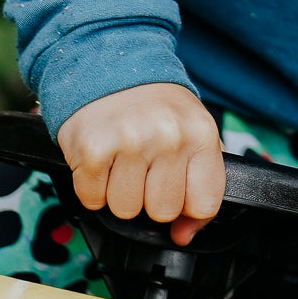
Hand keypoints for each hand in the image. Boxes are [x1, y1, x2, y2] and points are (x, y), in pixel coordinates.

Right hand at [57, 82, 224, 247]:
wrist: (109, 63)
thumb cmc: (154, 105)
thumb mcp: (193, 127)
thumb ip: (201, 178)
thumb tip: (185, 235)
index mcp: (200, 132)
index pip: (204, 203)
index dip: (190, 213)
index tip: (179, 202)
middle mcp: (168, 137)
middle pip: (163, 212)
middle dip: (150, 197)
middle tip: (144, 167)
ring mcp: (130, 143)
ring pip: (126, 211)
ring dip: (119, 193)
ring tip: (122, 160)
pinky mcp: (93, 150)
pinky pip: (93, 201)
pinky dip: (92, 187)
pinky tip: (102, 160)